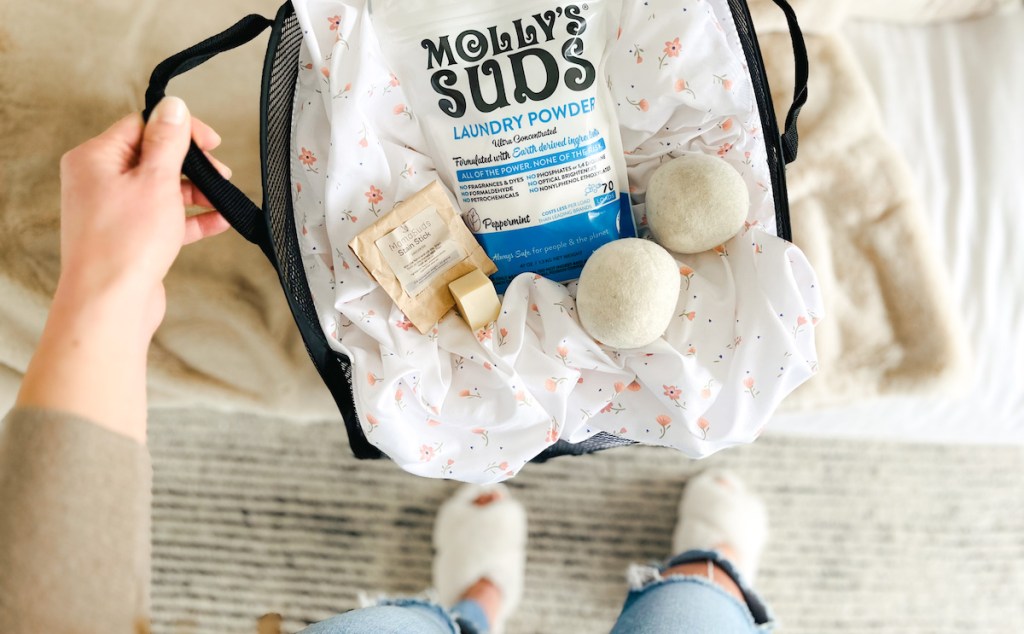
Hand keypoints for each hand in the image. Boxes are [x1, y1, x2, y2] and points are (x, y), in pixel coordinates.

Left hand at [58, 96, 230, 335]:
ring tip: (223, 198)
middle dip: (191, 164)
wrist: (109, 303)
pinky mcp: (128, 239)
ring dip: (195, 192)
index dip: (179, 130)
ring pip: (160, 190)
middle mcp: (97, 182)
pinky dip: (190, 218)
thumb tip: (172, 107)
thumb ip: (168, 141)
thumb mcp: (156, 180)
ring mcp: (112, 212)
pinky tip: (218, 221)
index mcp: (94, 159)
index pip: (141, 126)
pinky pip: (163, 219)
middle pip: (152, 157)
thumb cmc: (124, 245)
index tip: (209, 141)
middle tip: (219, 171)